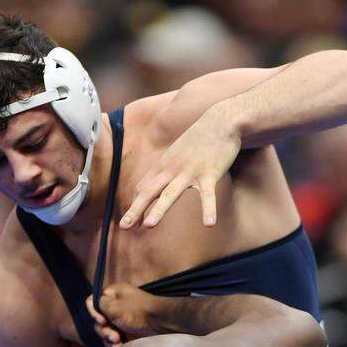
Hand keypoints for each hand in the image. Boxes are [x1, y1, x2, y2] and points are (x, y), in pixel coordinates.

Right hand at [87, 284, 163, 346]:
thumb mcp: (114, 306)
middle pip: (98, 320)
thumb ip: (99, 304)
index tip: (102, 321)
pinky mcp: (126, 333)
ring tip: (118, 342)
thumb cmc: (138, 312)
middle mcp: (115, 306)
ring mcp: (120, 320)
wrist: (160, 324)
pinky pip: (112, 340)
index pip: (92, 302)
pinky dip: (114, 344)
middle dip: (103, 330)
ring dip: (108, 339)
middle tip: (114, 336)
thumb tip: (93, 304)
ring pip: (104, 332)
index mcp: (113, 294)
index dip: (94, 313)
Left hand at [120, 106, 240, 228]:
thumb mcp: (175, 154)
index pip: (144, 188)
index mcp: (164, 166)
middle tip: (124, 227)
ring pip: (172, 193)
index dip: (135, 205)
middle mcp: (172, 169)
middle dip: (136, 209)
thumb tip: (149, 187)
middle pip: (150, 192)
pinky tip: (209, 224)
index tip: (128, 223)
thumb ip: (163, 171)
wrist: (221, 120)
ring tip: (149, 225)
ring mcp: (190, 172)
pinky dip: (209, 209)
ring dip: (159, 209)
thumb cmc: (198, 141)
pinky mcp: (210, 173)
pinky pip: (208, 195)